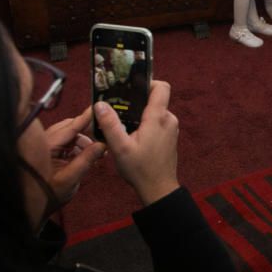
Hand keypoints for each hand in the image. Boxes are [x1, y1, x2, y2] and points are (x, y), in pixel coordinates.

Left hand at [45, 106, 106, 207]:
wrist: (36, 206)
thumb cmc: (49, 194)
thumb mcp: (70, 179)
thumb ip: (86, 160)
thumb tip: (102, 145)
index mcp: (47, 146)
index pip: (70, 127)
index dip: (85, 118)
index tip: (98, 109)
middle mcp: (46, 141)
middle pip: (71, 126)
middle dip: (88, 130)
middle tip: (103, 136)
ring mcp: (49, 145)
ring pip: (71, 133)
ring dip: (85, 140)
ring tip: (98, 151)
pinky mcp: (53, 150)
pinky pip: (69, 141)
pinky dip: (81, 145)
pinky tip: (90, 154)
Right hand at [94, 81, 179, 205]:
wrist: (158, 189)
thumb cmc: (140, 169)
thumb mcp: (120, 147)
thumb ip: (110, 124)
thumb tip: (100, 104)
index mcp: (159, 117)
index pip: (161, 87)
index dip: (148, 82)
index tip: (131, 87)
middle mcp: (169, 119)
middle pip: (155, 99)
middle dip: (137, 101)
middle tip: (119, 108)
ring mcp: (171, 128)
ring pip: (155, 111)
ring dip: (140, 114)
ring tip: (123, 124)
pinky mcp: (170, 136)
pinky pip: (158, 122)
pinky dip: (146, 124)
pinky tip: (133, 135)